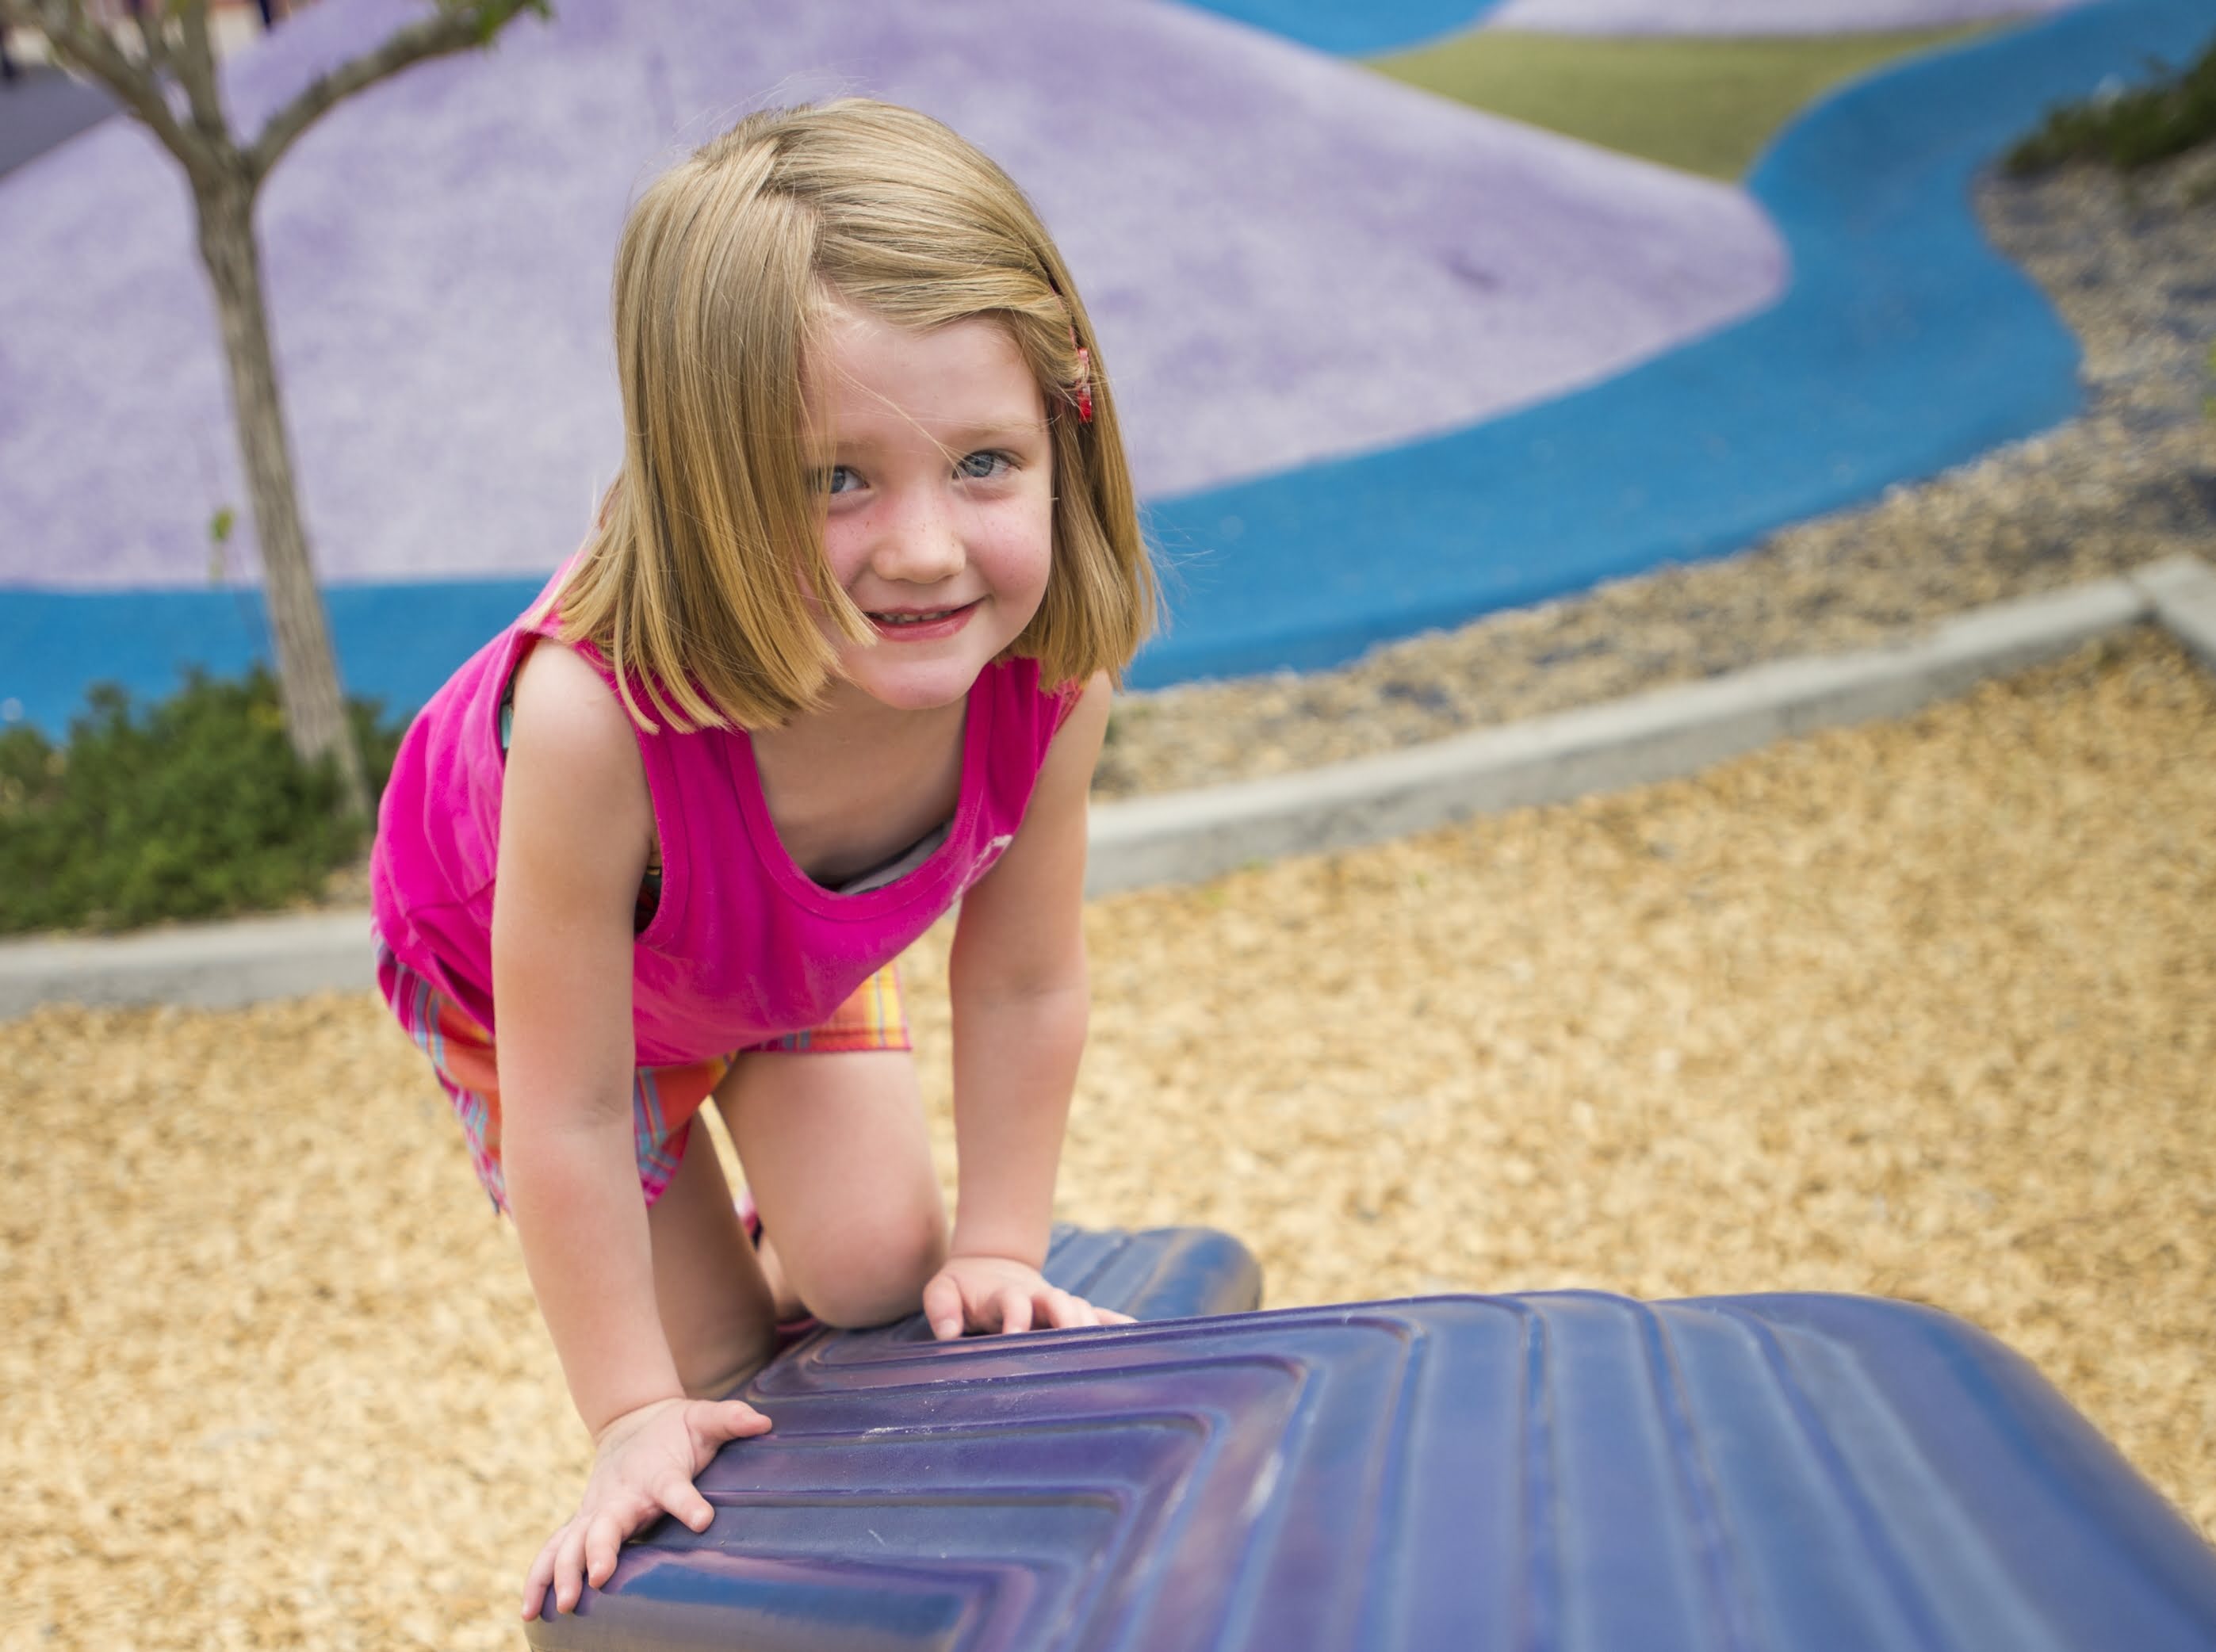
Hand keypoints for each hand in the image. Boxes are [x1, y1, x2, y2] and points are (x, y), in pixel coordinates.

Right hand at [521, 1394, 771, 1619]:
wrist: (632, 1422)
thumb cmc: (677, 1429)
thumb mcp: (705, 1418)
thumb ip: (731, 1419)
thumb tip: (763, 1423)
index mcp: (658, 1473)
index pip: (675, 1488)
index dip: (689, 1502)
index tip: (703, 1519)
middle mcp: (622, 1495)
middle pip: (608, 1523)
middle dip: (600, 1549)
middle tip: (598, 1576)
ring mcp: (597, 1510)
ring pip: (571, 1541)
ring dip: (561, 1571)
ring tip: (560, 1605)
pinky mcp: (584, 1523)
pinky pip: (554, 1551)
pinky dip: (538, 1577)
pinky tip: (529, 1611)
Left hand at [921, 1252, 1134, 1339]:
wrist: (989, 1267)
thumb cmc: (962, 1288)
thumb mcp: (942, 1290)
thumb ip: (941, 1307)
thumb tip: (948, 1332)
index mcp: (1004, 1294)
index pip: (1013, 1301)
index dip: (1016, 1316)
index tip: (1015, 1337)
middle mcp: (1036, 1297)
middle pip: (1057, 1301)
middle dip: (1065, 1319)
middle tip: (1069, 1342)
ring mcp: (1056, 1303)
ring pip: (1080, 1309)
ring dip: (1089, 1327)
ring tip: (1101, 1350)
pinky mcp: (1070, 1312)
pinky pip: (1100, 1317)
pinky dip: (1117, 1326)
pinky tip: (1138, 1338)